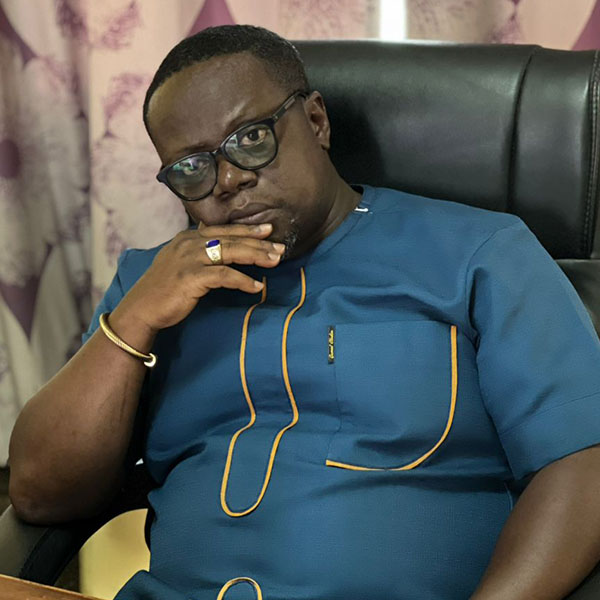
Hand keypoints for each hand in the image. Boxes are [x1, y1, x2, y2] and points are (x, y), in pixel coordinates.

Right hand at [111, 222, 284, 332]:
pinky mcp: (192, 277)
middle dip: (259, 243)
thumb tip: (221, 246)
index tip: (269, 230)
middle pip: (232, 239)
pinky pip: (225, 276)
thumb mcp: (180, 261)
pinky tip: (257, 286)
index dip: (248, 230)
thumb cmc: (164, 288)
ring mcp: (190, 258)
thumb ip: (199, 251)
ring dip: (256, 257)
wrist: (142, 308)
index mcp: (188, 237)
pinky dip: (243, 281)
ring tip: (275, 262)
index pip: (224, 229)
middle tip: (281, 248)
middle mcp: (189, 243)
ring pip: (231, 252)